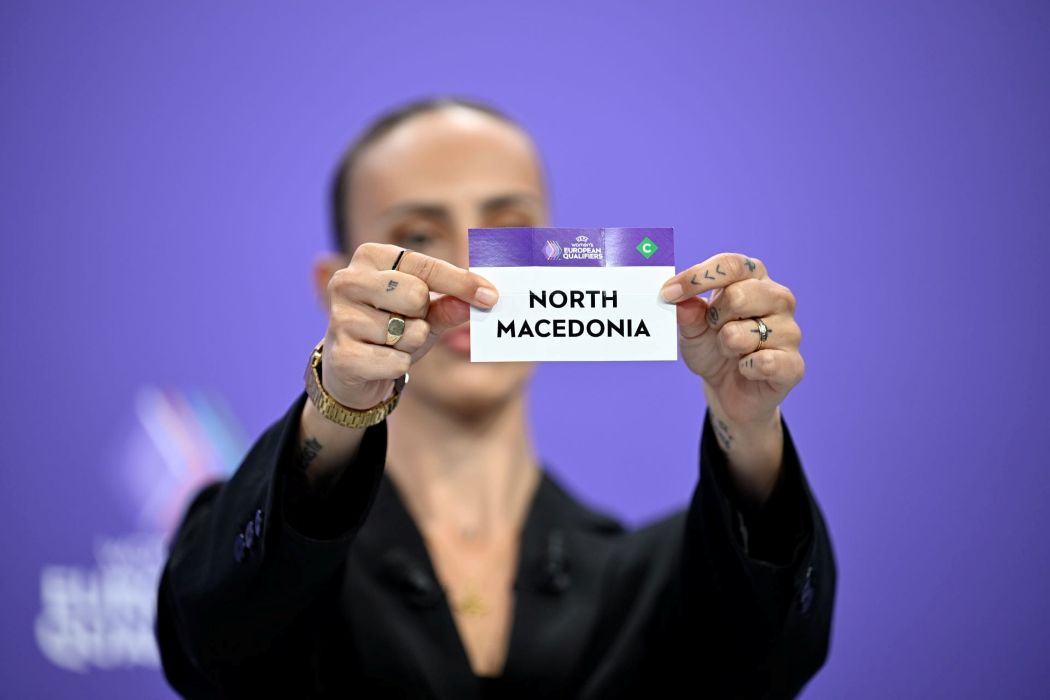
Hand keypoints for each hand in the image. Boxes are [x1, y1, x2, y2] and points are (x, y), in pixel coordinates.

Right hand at [322, 243, 498, 409]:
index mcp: (370, 257)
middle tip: (406, 323)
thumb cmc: (392, 329)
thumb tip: (484, 297)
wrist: (351, 370)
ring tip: (390, 344)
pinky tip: (379, 361)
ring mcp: (340, 317)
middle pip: (417, 295)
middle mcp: (348, 280)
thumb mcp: (426, 313)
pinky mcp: (341, 355)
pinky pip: (395, 361)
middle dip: (422, 316)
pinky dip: (398, 366)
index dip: (461, 283)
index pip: (425, 266)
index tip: (491, 296)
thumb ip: (452, 303)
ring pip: (407, 331)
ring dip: (410, 344)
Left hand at [660, 253, 802, 498]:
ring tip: (731, 351)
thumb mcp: (691, 330)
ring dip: (727, 346)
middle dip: (714, 318)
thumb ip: (687, 313)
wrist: (728, 391)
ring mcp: (790, 331)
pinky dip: (745, 369)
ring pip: (746, 333)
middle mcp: (778, 298)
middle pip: (738, 295)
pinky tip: (746, 369)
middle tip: (715, 330)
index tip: (668, 294)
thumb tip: (682, 300)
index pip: (730, 265)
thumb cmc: (713, 349)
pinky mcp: (794, 364)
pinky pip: (764, 362)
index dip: (697, 277)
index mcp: (753, 279)